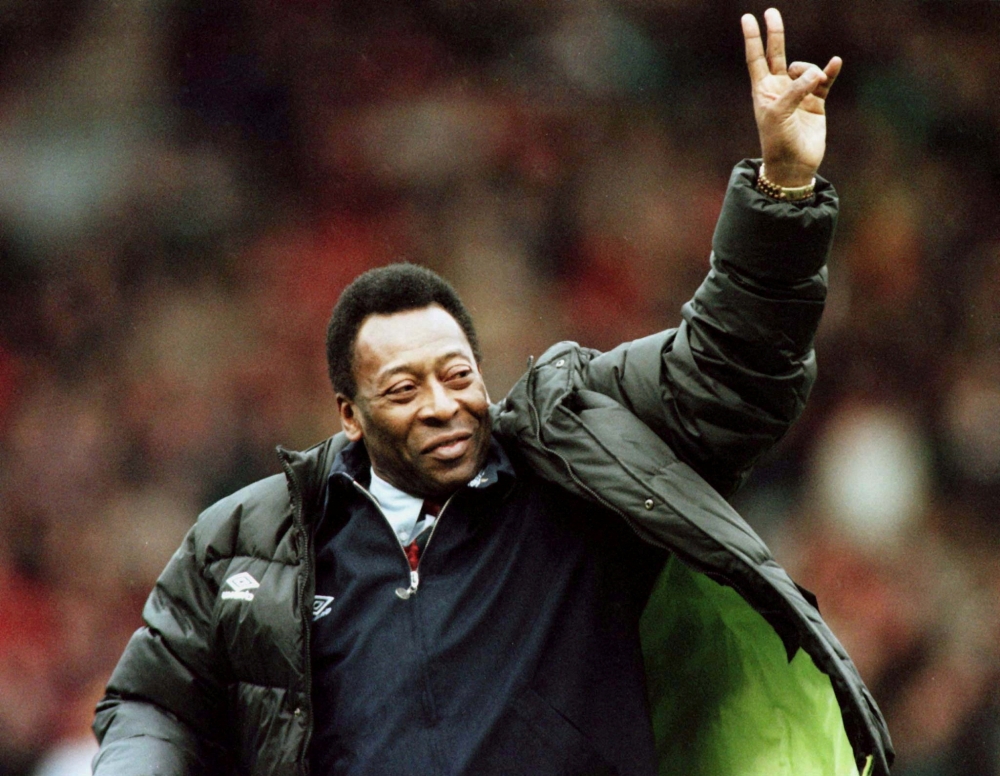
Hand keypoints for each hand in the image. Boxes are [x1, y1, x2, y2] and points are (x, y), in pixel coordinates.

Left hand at [742, 8, 841, 186]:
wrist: (794, 165)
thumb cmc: (778, 142)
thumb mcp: (779, 115)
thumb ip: (795, 91)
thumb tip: (815, 74)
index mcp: (763, 91)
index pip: (756, 59)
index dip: (753, 39)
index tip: (747, 18)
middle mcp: (779, 89)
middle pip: (777, 54)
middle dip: (775, 34)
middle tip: (771, 12)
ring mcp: (799, 94)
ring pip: (806, 68)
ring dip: (811, 71)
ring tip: (813, 84)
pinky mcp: (816, 102)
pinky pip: (825, 80)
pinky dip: (829, 71)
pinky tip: (835, 63)